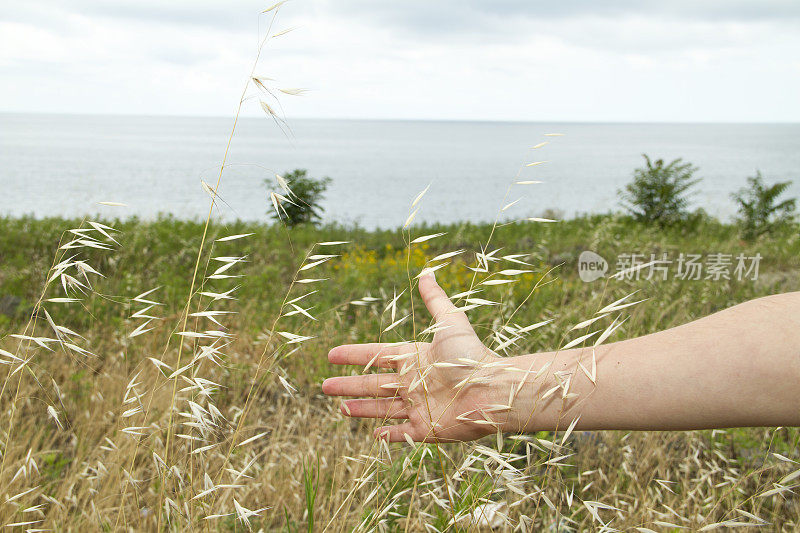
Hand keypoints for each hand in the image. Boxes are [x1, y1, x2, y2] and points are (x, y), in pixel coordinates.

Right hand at [322, 273, 505, 442]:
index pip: (378, 356)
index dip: (354, 355)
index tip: (332, 354)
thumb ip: (435, 299)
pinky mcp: (427, 430)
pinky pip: (403, 434)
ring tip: (340, 408)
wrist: (491, 389)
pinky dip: (388, 435)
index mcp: (416, 358)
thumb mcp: (449, 321)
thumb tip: (426, 271)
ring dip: (361, 408)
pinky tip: (374, 434)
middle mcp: (415, 383)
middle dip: (349, 385)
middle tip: (325, 385)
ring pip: (382, 409)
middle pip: (374, 384)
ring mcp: (420, 408)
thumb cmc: (471, 355)